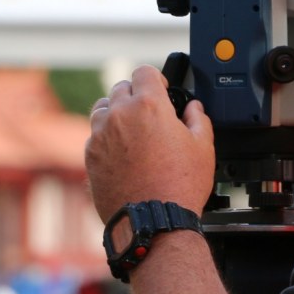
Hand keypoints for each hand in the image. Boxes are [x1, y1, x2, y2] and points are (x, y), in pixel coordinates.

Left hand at [85, 65, 214, 220]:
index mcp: (148, 106)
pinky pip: (95, 136)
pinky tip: (122, 153)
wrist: (153, 221)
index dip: (156, 79)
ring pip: (102, 109)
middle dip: (136, 95)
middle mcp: (119, 115)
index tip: (161, 90)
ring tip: (132, 130)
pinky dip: (106, 138)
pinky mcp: (90, 156)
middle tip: (149, 113)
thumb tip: (193, 109)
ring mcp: (100, 135)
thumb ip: (198, 118)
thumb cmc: (179, 186)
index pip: (144, 71)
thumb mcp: (203, 147)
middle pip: (121, 87)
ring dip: (116, 113)